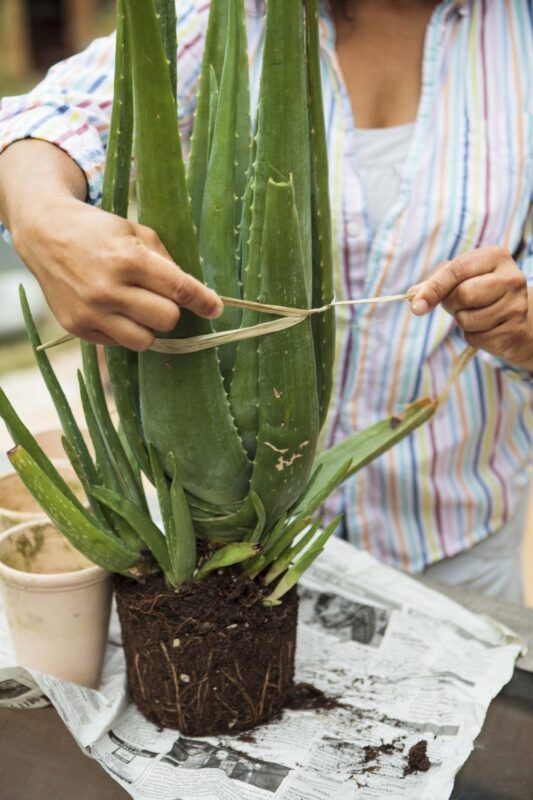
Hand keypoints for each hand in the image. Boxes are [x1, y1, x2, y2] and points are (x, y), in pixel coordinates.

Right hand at [13, 196, 222, 350]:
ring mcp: (91, 312)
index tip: (216, 308)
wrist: (44, 233)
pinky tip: (114, 310)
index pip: (179, 289)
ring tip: (139, 307)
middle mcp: (108, 288)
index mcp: (128, 259)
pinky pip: (119, 343)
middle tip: (161, 298)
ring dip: (150, 326)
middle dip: (172, 310)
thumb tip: (194, 294)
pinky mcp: (77, 327)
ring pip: (145, 340)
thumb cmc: (97, 231)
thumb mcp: (136, 232)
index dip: (203, 301)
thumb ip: (167, 261)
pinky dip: (124, 330)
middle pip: (167, 319)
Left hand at [409, 246, 532, 370]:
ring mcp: (516, 305)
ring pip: (467, 320)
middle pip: (463, 294)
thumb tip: (414, 297)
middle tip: (457, 305)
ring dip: (462, 322)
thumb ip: (435, 283)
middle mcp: (511, 278)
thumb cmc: (481, 293)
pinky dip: (472, 336)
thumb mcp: (461, 279)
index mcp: (496, 257)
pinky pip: (476, 338)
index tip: (416, 306)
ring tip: (475, 314)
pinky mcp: (514, 331)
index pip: (457, 269)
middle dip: (450, 304)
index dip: (434, 288)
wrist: (514, 319)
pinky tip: (486, 328)